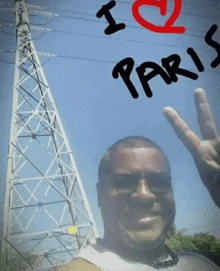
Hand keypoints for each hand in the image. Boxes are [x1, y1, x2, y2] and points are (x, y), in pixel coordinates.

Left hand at [163, 88, 219, 206]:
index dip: (176, 122)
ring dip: (208, 113)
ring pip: (215, 126)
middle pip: (206, 122)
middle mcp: (212, 147)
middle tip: (197, 90)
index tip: (166, 109)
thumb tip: (215, 164)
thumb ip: (216, 170)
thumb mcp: (217, 183)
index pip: (185, 135)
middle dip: (202, 106)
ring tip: (203, 111)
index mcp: (201, 154)